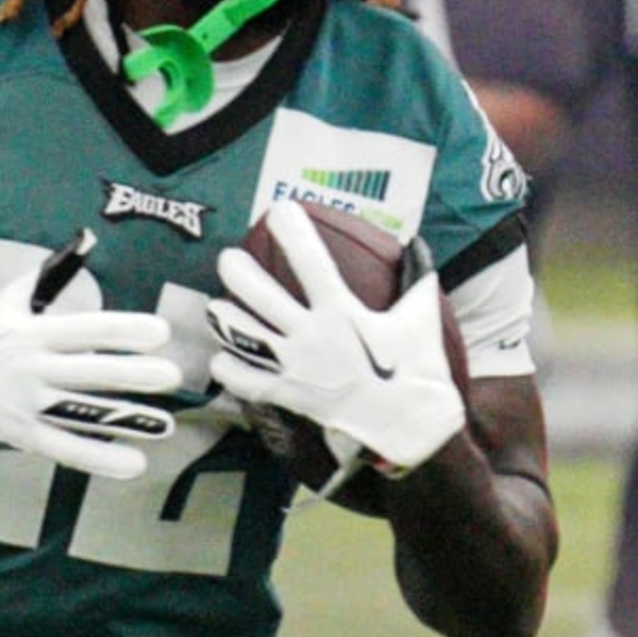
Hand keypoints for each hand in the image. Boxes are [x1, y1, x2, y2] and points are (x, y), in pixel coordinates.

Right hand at [0, 256, 180, 480]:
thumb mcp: (10, 299)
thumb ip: (51, 271)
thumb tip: (87, 238)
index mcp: (32, 332)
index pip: (85, 330)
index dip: (123, 330)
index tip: (160, 332)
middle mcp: (31, 368)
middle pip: (89, 372)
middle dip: (133, 374)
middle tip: (173, 376)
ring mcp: (27, 405)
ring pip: (82, 415)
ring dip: (125, 422)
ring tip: (166, 425)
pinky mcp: (24, 435)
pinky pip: (66, 449)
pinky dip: (100, 458)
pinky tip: (134, 464)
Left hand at [204, 202, 468, 473]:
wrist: (411, 427)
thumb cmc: (418, 370)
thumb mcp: (421, 317)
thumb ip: (416, 276)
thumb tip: (416, 241)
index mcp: (343, 311)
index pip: (311, 261)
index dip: (293, 230)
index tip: (279, 209)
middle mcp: (313, 336)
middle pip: (260, 295)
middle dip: (237, 271)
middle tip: (228, 259)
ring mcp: (297, 367)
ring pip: (244, 335)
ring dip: (224, 318)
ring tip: (216, 306)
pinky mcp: (291, 396)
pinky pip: (248, 381)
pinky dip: (229, 370)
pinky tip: (220, 359)